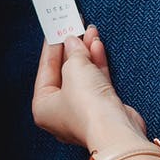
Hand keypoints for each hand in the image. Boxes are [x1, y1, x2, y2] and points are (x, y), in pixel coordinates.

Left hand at [33, 25, 150, 153]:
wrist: (115, 130)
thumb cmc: (87, 108)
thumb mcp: (74, 69)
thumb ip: (73, 53)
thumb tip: (73, 42)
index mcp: (43, 107)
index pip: (45, 71)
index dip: (51, 48)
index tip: (55, 31)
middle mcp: (61, 111)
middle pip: (64, 73)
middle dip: (71, 49)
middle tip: (74, 28)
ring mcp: (83, 111)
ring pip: (82, 76)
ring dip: (86, 53)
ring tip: (90, 32)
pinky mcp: (102, 108)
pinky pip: (97, 81)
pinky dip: (97, 64)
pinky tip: (98, 46)